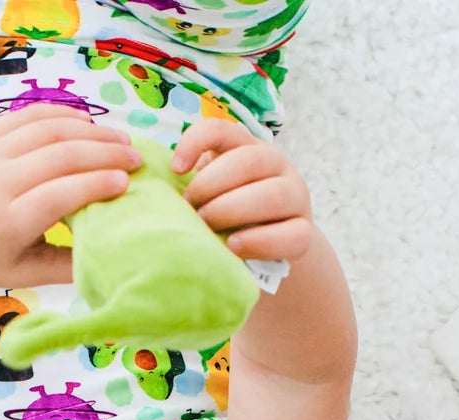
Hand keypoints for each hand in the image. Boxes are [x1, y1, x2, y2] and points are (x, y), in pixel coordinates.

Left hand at [0, 105, 141, 287]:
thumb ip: (69, 264)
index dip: (97, 184)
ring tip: (119, 140)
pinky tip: (87, 123)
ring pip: (47, 130)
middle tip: (135, 157)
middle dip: (104, 153)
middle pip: (59, 156)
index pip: (60, 195)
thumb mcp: (26, 274)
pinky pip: (27, 116)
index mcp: (6, 224)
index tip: (126, 183)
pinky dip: (61, 115)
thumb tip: (117, 250)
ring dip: (90, 131)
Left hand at [172, 120, 313, 260]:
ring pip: (272, 195)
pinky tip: (233, 246)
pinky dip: (259, 242)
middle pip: (247, 162)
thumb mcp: (209, 194)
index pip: (221, 130)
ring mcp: (295, 197)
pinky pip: (291, 235)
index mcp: (247, 147)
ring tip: (208, 227)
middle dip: (211, 187)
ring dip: (233, 211)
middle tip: (190, 210)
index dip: (195, 142)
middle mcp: (276, 164)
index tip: (175, 169)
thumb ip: (192, 185)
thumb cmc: (228, 216)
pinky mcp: (304, 232)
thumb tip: (154, 189)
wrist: (267, 250)